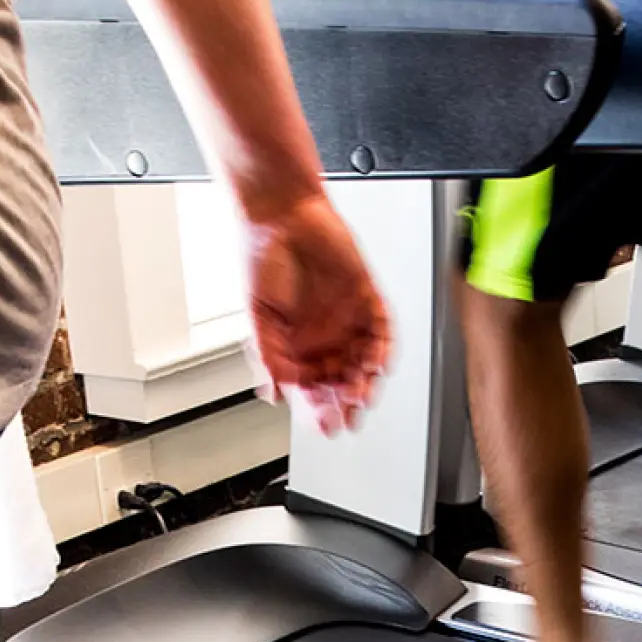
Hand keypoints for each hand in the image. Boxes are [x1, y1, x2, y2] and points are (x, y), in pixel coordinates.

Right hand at [242, 193, 391, 435]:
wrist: (281, 213)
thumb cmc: (263, 258)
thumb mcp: (257, 317)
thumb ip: (267, 357)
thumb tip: (274, 393)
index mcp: (296, 345)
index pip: (312, 388)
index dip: (320, 410)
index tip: (325, 427)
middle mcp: (323, 335)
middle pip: (341, 380)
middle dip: (345, 403)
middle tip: (347, 418)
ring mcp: (347, 318)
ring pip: (364, 361)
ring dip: (365, 382)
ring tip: (361, 396)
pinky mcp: (366, 296)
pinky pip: (382, 329)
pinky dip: (383, 349)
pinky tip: (379, 365)